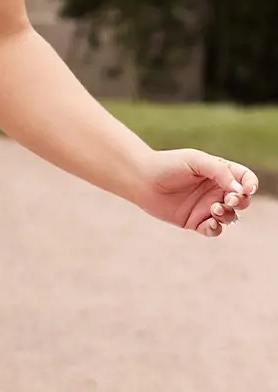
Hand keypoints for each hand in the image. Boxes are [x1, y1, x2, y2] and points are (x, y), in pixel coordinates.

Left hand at [132, 148, 258, 236]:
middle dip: (240, 202)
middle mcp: (215, 190)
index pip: (245, 179)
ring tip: (214, 209)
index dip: (251, 185)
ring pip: (230, 217)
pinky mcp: (195, 221)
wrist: (141, 179)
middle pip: (241, 200)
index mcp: (219, 172)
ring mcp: (206, 206)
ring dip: (227, 215)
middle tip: (228, 200)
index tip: (246, 189)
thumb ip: (220, 172)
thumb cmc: (168, 164)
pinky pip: (213, 230)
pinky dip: (216, 228)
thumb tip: (240, 189)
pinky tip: (209, 223)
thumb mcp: (196, 160)